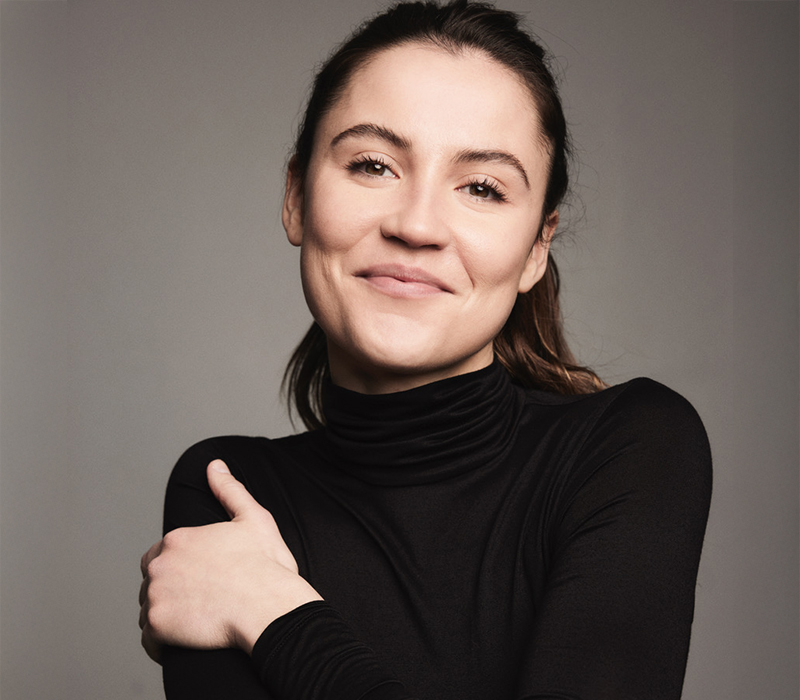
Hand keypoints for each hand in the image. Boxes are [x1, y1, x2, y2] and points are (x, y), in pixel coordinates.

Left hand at [139, 459, 321, 662]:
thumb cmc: (267, 566)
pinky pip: (149, 639)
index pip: (162, 554)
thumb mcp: (253, 519)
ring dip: (167, 615)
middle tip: (203, 600)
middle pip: (152, 581)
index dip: (182, 567)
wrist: (270, 608)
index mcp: (178, 538)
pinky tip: (186, 640)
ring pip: (150, 609)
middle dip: (171, 590)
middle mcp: (159, 564)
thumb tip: (214, 466)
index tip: (204, 579)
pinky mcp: (157, 626)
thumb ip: (229, 490)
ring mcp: (155, 595)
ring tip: (198, 621)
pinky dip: (163, 642)